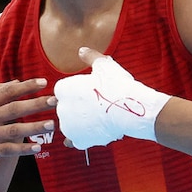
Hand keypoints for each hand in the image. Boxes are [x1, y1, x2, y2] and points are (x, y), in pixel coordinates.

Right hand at [0, 79, 54, 189]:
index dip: (24, 86)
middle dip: (35, 104)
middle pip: (12, 109)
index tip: (44, 82)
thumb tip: (16, 81)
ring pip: (12, 130)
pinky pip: (6, 150)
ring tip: (52, 124)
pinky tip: (37, 147)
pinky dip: (22, 149)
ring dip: (33, 127)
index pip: (5, 91)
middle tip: (55, 100)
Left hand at [54, 47, 170, 148]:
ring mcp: (68, 126)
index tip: (89, 92)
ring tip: (95, 119)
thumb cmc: (117, 85)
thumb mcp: (103, 65)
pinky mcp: (78, 140)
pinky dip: (80, 137)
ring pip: (69, 124)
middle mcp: (61, 108)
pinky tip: (90, 133)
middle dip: (77, 107)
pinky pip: (73, 140)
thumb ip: (90, 57)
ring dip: (78, 123)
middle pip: (66, 108)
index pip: (63, 91)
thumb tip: (82, 50)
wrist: (130, 108)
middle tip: (94, 105)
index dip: (76, 91)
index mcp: (62, 88)